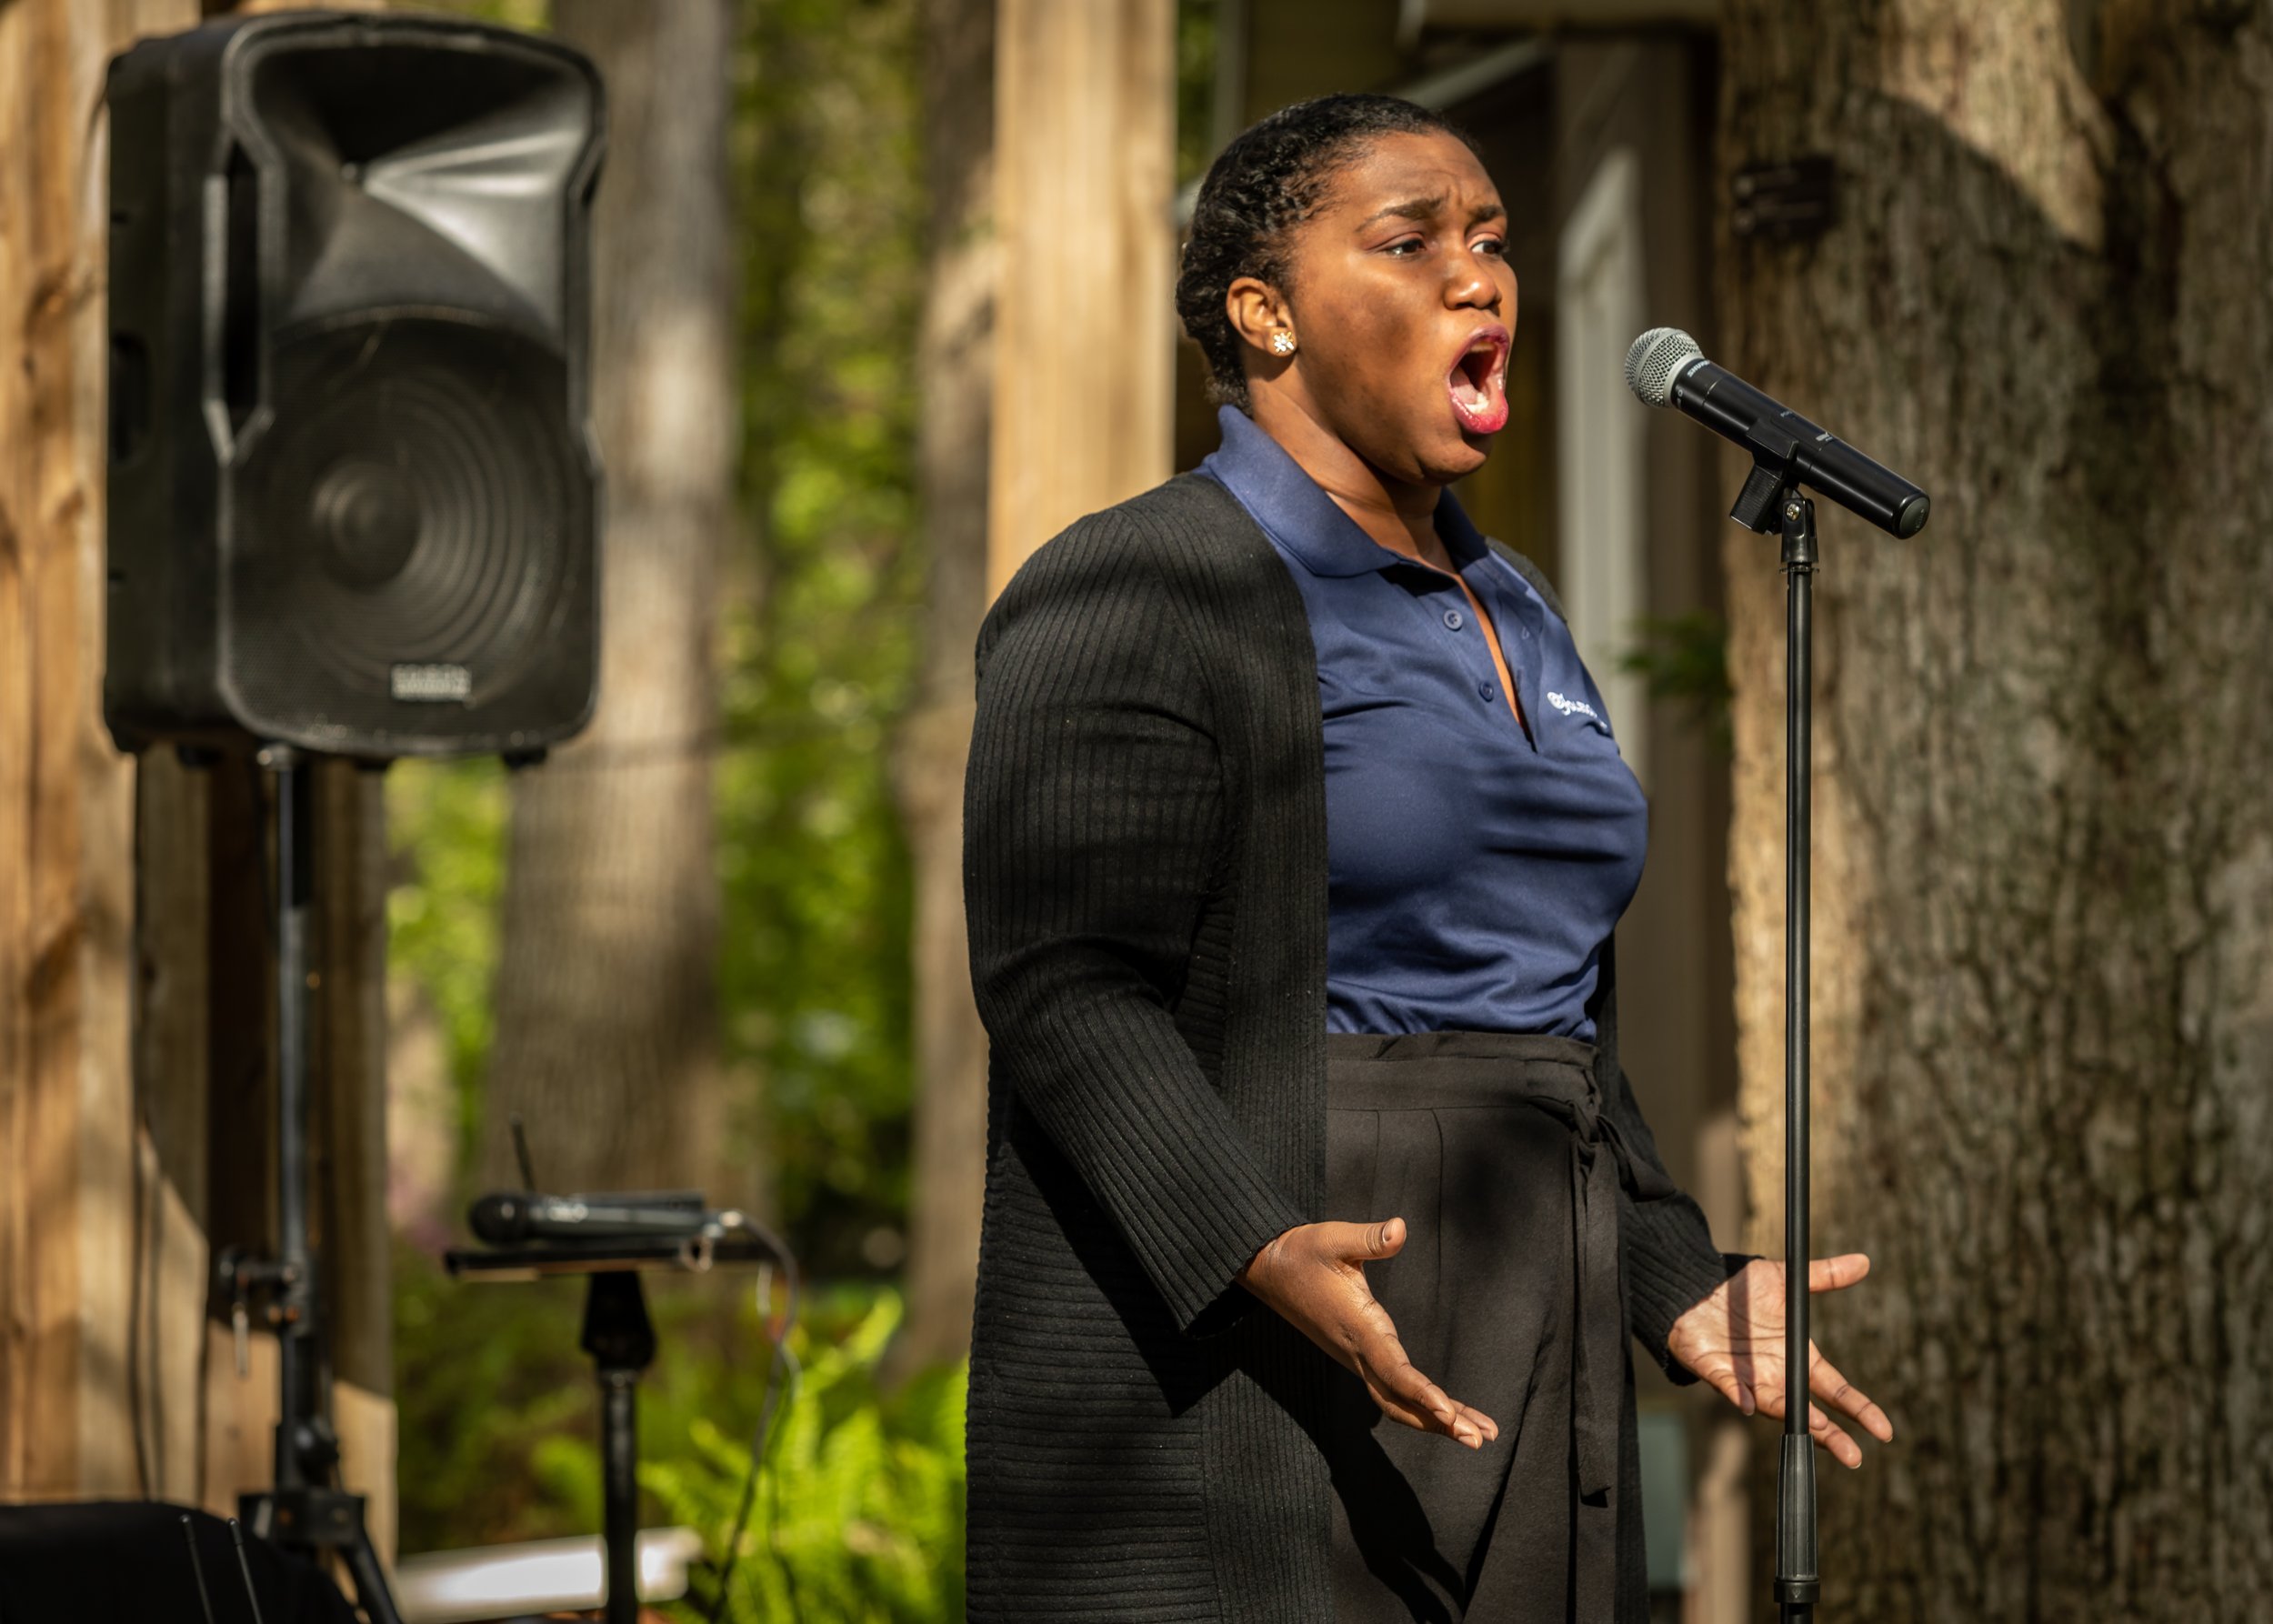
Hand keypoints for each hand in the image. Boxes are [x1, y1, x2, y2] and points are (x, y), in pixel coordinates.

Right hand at [1237, 1216, 1497, 1449]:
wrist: (1268, 1268)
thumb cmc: (1301, 1251)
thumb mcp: (1332, 1237)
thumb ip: (1368, 1238)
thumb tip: (1400, 1228)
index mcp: (1357, 1326)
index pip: (1393, 1369)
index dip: (1421, 1392)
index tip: (1450, 1413)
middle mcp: (1357, 1351)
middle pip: (1400, 1401)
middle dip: (1440, 1423)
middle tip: (1480, 1439)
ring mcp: (1356, 1358)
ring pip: (1397, 1402)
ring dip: (1435, 1421)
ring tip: (1477, 1435)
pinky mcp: (1357, 1355)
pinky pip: (1391, 1390)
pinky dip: (1420, 1405)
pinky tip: (1445, 1414)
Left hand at [1666, 1253, 1894, 1468]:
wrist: (1698, 1285)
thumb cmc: (1743, 1289)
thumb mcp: (1787, 1280)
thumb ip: (1825, 1276)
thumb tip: (1865, 1261)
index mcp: (1798, 1358)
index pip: (1836, 1390)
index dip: (1860, 1410)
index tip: (1885, 1431)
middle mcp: (1777, 1375)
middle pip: (1810, 1411)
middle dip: (1832, 1434)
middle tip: (1853, 1457)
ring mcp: (1747, 1377)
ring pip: (1774, 1405)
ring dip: (1793, 1415)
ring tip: (1818, 1427)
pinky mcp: (1716, 1370)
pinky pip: (1728, 1387)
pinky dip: (1738, 1395)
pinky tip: (1747, 1404)